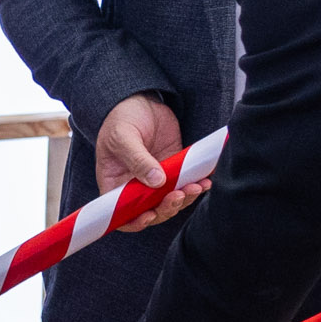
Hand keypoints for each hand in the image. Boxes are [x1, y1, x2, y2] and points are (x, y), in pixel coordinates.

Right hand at [97, 92, 206, 231]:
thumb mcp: (123, 137)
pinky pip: (185, 185)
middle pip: (151, 211)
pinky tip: (205, 181)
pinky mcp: (173, 170)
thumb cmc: (121, 118)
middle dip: (166, 208)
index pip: (121, 214)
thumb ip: (138, 160)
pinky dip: (196, 186)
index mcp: (114, 184)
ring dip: (185, 198)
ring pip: (171, 201)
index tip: (149, 215)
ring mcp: (155, 180)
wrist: (140, 100)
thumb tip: (156, 182)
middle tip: (179, 194)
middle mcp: (134, 187)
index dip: (134, 221)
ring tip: (196, 186)